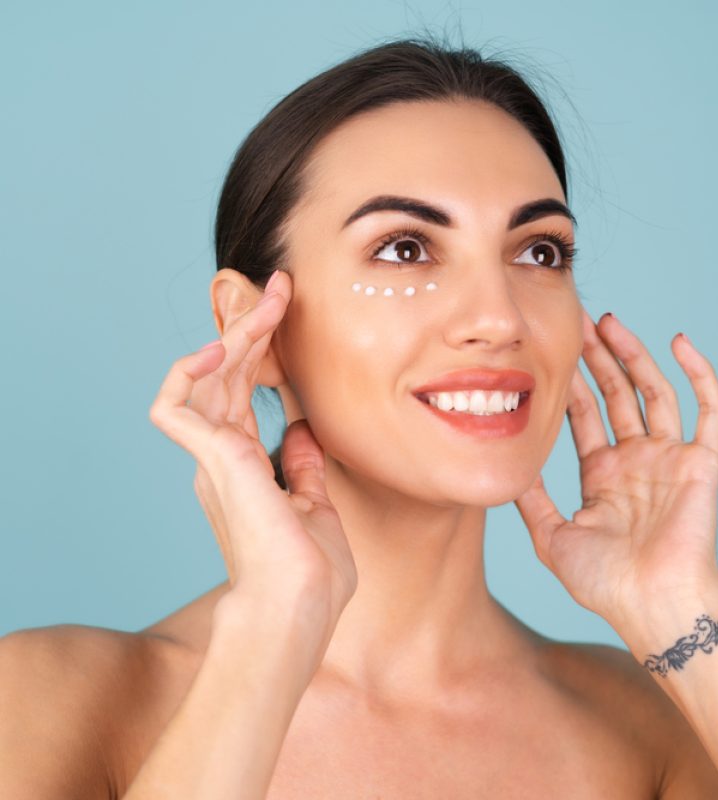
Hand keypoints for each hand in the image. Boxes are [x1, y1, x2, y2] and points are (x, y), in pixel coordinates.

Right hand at [148, 270, 356, 652]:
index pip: (241, 393)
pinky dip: (186, 372)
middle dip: (250, 328)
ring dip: (231, 336)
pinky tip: (219, 346)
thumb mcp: (314, 504)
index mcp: (243, 467)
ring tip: (264, 303)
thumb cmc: (309, 573)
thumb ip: (301, 465)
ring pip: (203, 378)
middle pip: (223, 375)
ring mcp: (212, 459)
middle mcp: (221, 458)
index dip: (259, 351)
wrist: (300, 608)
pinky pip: (173, 406)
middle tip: (279, 288)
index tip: (287, 314)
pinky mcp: (211, 461)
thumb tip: (302, 429)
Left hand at [514, 308, 717, 630]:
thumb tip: (508, 465)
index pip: (584, 416)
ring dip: (635, 356)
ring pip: (654, 392)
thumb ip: (532, 499)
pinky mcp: (701, 462)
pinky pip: (708, 411)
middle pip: (616, 395)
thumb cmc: (606, 583)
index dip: (569, 383)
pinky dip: (699, 375)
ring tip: (611, 323)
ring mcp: (669, 458)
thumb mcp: (552, 536)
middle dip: (597, 358)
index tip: (551, 351)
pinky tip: (678, 342)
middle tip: (579, 320)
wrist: (653, 606)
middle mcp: (635, 461)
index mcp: (602, 475)